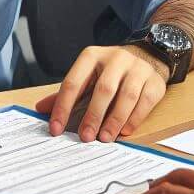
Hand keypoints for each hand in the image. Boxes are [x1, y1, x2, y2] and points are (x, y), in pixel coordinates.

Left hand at [35, 46, 167, 141]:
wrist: (146, 56)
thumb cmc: (109, 71)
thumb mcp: (87, 75)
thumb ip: (67, 92)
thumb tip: (39, 109)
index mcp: (92, 56)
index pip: (74, 82)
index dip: (63, 106)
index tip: (55, 129)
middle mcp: (115, 58)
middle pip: (103, 89)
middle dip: (93, 116)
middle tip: (85, 138)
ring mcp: (137, 68)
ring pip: (126, 96)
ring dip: (114, 120)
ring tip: (104, 138)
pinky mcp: (154, 81)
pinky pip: (144, 102)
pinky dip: (133, 119)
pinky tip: (124, 132)